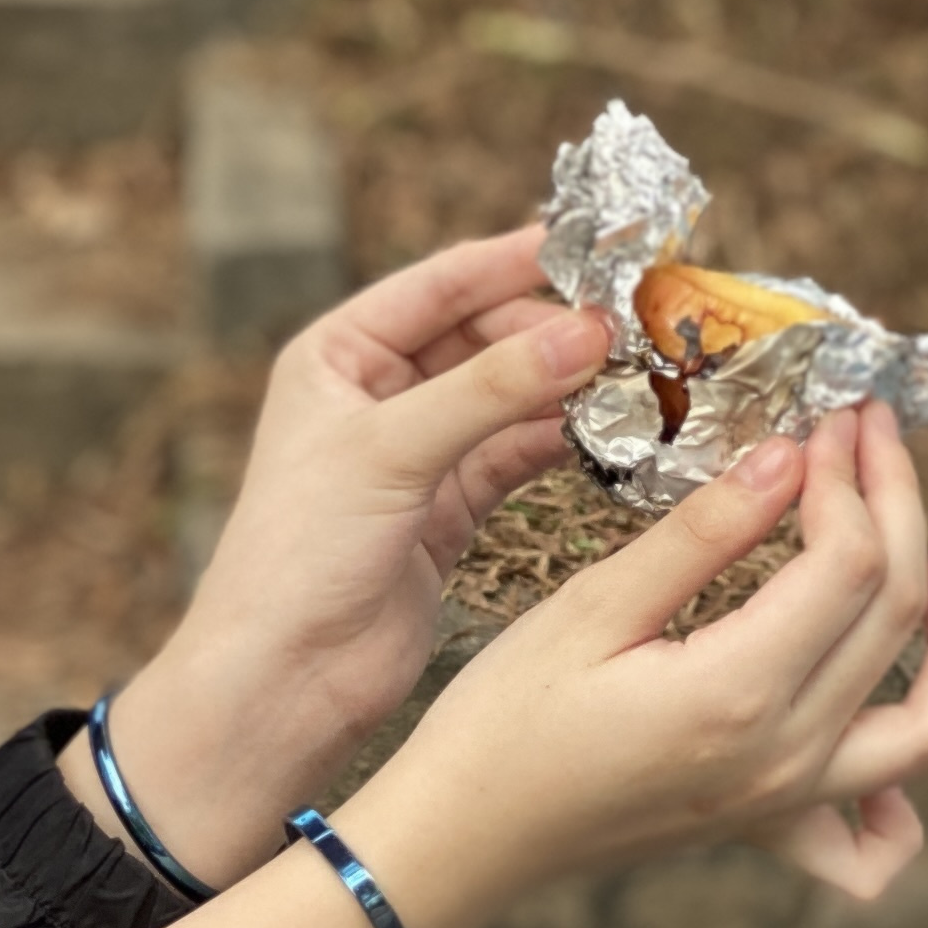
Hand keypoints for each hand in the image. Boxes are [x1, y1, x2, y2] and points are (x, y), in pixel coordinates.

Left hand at [84, 226, 608, 885]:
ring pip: (510, 397)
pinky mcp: (448, 509)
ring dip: (571, 387)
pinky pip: (518, 454)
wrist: (283, 681)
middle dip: (558, 330)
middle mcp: (375, 394)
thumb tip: (586, 330)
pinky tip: (620, 435)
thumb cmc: (300, 554)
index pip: (441, 284)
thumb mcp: (389, 452)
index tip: (601, 246)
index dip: (518, 261)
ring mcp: (416, 452)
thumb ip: (488, 389)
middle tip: (639, 326)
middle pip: (486, 336)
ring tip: (644, 376)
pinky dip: (565, 442)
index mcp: (336, 354)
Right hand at [348, 405, 927, 927]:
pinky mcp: (769, 823)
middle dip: (896, 507)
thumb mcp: (588, 608)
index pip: (850, 563)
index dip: (849, 477)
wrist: (464, 837)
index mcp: (738, 694)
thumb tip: (786, 459)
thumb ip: (701, 536)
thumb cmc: (503, 721)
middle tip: (866, 435)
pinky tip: (891, 710)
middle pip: (896, 617)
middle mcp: (786, 757)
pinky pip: (878, 832)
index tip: (823, 418)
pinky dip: (909, 782)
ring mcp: (787, 800)